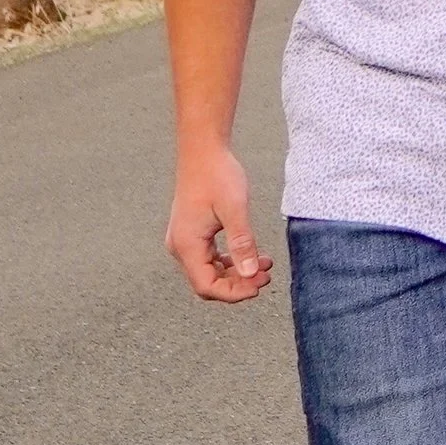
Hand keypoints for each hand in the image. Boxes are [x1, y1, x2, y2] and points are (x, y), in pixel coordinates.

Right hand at [167, 145, 271, 299]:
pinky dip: (230, 261)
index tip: (257, 286)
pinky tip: (251, 255)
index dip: (233, 292)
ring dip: (236, 273)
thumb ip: (242, 244)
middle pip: (207, 282)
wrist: (203, 151)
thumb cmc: (216, 175)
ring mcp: (185, 240)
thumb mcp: (235, 210)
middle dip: (238, 284)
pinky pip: (210, 258)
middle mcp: (180, 246)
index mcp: (187, 244)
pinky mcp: (192, 233)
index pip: (206, 286)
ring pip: (210, 271)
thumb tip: (250, 274)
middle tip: (265, 275)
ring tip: (264, 265)